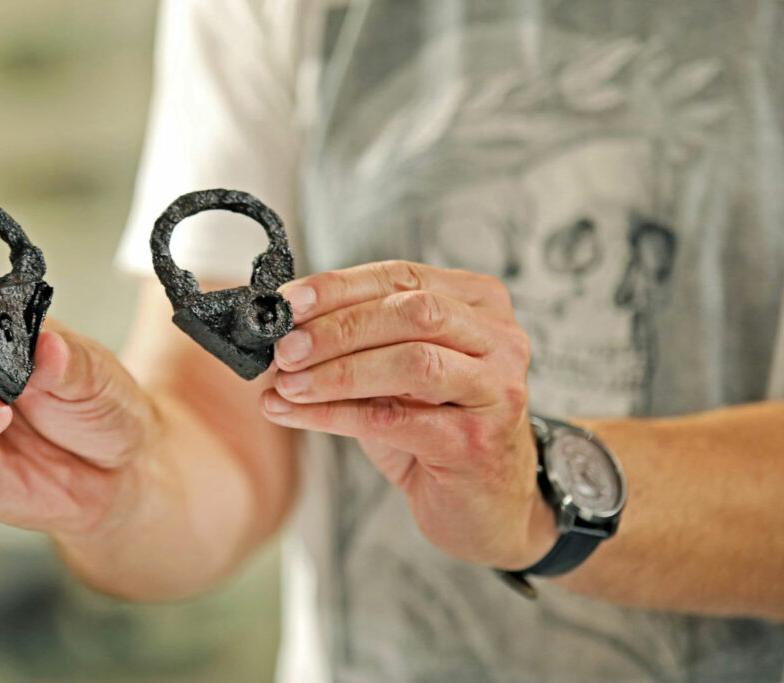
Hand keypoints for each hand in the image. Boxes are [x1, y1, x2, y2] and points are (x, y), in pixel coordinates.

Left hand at [261, 260, 555, 568]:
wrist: (483, 504)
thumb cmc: (436, 427)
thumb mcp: (399, 372)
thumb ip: (358, 342)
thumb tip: (283, 330)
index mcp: (479, 303)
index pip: (402, 277)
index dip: (339, 286)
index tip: (286, 302)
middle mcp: (499, 339)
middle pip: (413, 312)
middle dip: (338, 328)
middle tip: (284, 348)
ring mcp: (495, 390)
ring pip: (411, 362)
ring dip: (336, 372)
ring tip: (285, 384)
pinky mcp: (476, 442)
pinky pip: (393, 419)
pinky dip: (333, 414)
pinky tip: (294, 414)